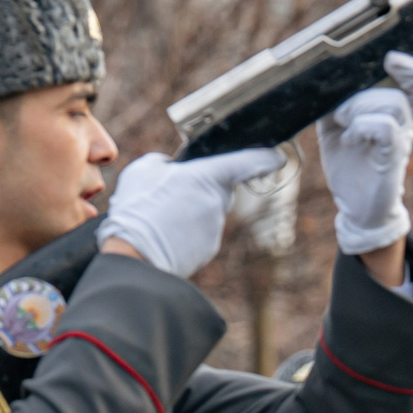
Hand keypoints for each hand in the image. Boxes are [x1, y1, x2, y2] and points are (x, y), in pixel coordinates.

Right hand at [100, 148, 283, 277]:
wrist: (135, 255)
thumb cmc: (138, 208)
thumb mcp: (143, 171)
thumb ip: (163, 163)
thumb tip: (170, 167)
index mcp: (209, 176)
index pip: (247, 162)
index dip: (264, 158)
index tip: (276, 157)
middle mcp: (219, 201)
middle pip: (217, 188)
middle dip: (199, 188)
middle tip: (168, 193)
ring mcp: (216, 227)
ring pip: (206, 212)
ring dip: (188, 211)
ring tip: (158, 217)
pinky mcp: (209, 249)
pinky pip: (200, 233)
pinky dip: (184, 232)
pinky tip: (162, 233)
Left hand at [317, 50, 412, 256]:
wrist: (354, 206)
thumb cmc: (348, 160)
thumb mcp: (334, 122)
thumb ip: (334, 97)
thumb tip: (322, 72)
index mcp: (393, 106)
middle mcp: (404, 119)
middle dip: (410, 67)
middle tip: (390, 59)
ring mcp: (402, 137)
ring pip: (394, 101)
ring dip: (361, 104)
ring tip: (343, 119)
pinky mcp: (393, 157)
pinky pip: (385, 127)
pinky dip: (364, 126)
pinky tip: (351, 137)